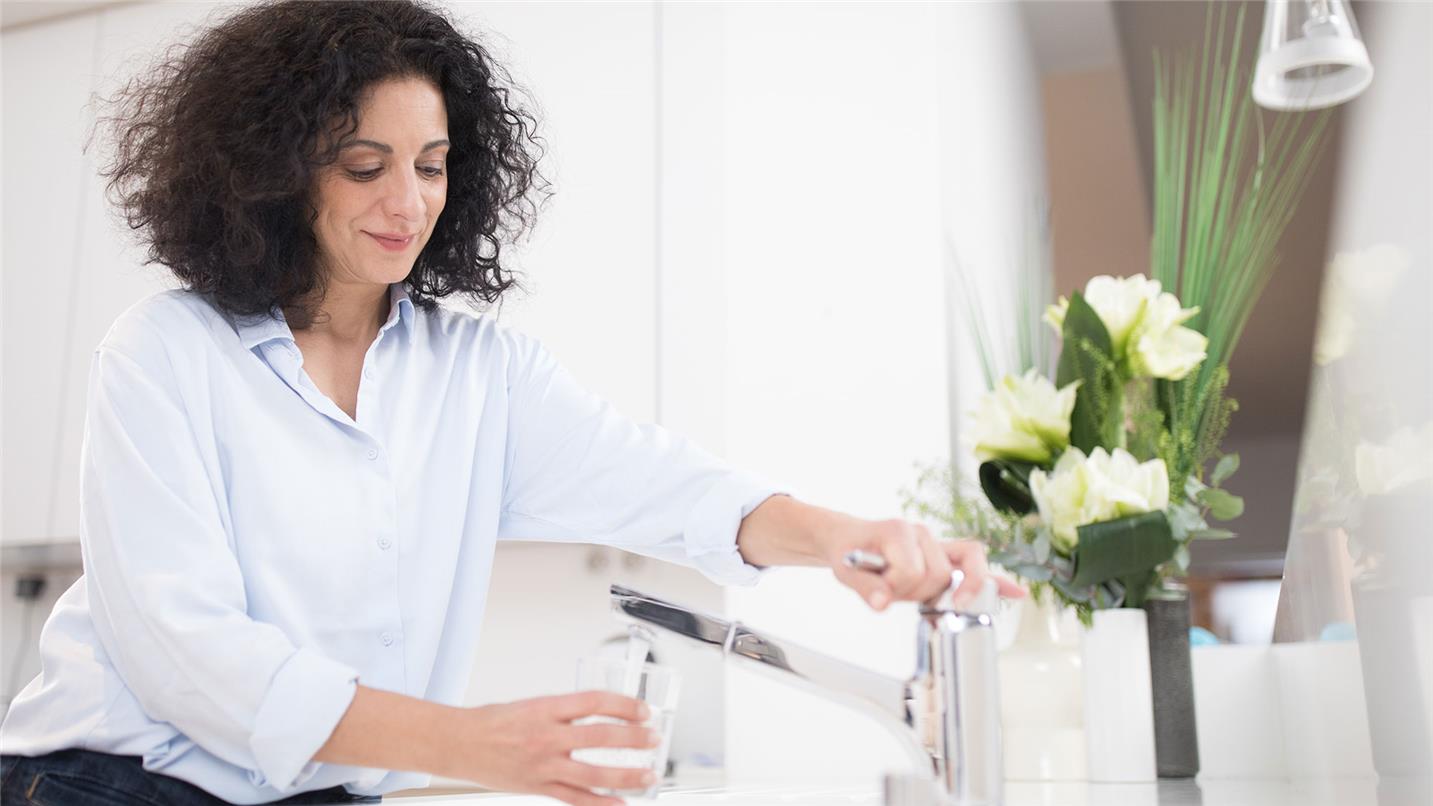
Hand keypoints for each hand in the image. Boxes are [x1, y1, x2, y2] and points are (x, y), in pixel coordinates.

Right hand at [438, 691, 659, 805]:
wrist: (458, 743)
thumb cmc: (492, 722)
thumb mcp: (531, 704)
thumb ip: (564, 712)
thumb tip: (600, 714)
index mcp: (546, 708)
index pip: (594, 702)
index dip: (624, 705)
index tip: (643, 710)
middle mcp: (546, 736)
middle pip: (600, 737)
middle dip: (634, 739)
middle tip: (654, 739)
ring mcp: (542, 765)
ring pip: (594, 774)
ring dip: (627, 775)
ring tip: (649, 775)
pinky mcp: (537, 787)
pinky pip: (575, 799)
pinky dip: (601, 803)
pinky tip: (621, 803)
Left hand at [822, 516, 1025, 610]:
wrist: (849, 539)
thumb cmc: (850, 551)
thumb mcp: (847, 570)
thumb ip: (865, 587)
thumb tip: (882, 603)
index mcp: (899, 530)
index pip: (913, 569)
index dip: (896, 587)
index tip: (878, 590)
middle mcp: (922, 533)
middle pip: (939, 574)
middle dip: (915, 592)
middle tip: (892, 590)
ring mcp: (937, 544)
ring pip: (958, 573)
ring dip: (935, 592)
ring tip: (913, 593)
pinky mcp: (946, 555)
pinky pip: (976, 565)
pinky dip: (994, 581)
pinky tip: (1015, 593)